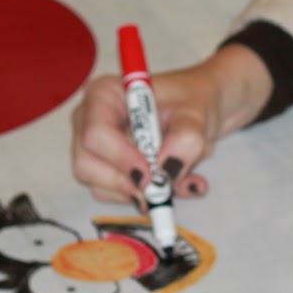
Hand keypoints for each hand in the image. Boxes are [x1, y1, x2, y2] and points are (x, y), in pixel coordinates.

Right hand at [69, 44, 272, 208]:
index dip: (120, 158)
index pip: (95, 133)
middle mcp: (91, 121)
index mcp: (104, 95)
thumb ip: (185, 138)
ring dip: (144, 193)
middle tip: (163, 188)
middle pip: (87, 164)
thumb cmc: (193, 99)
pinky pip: (121, 194)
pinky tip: (180, 185)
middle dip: (127, 183)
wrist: (205, 109)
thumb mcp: (196, 114)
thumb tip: (166, 170)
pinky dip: (151, 197)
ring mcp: (98, 149)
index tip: (150, 174)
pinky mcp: (111, 170)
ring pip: (101, 186)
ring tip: (185, 180)